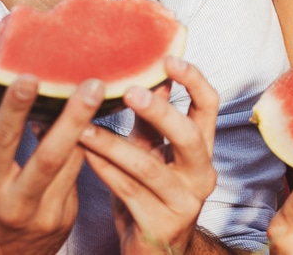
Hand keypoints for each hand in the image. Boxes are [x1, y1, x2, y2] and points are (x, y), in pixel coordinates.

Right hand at [0, 75, 103, 254]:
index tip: (29, 78)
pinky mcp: (64, 220)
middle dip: (74, 118)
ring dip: (85, 128)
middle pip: (51, 156)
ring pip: (73, 163)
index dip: (16, 109)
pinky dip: (80, 150)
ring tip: (94, 95)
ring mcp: (44, 215)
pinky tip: (83, 128)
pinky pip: (77, 176)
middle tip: (93, 86)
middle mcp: (15, 203)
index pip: (2, 141)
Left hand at [79, 56, 219, 253]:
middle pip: (189, 135)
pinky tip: (82, 153)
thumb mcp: (154, 153)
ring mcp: (184, 202)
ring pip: (148, 167)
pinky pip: (127, 191)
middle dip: (158, 111)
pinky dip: (103, 170)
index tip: (168, 58)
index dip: (193, 80)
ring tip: (82, 125)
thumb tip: (147, 74)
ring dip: (112, 143)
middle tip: (129, 90)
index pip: (209, 107)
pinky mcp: (160, 225)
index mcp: (202, 150)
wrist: (153, 252)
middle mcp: (202, 174)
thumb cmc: (150, 195)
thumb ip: (152, 120)